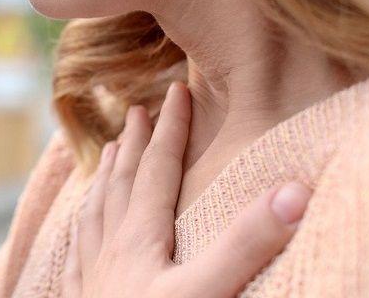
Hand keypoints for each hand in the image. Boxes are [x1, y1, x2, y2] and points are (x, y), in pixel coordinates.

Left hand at [64, 81, 311, 296]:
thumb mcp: (205, 291)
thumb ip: (244, 244)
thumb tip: (291, 190)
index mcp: (140, 237)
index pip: (158, 169)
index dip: (170, 129)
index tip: (176, 91)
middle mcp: (110, 247)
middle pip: (121, 181)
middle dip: (134, 143)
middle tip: (136, 110)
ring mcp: (90, 272)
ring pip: (95, 209)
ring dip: (104, 176)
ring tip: (105, 153)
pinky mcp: (79, 297)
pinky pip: (77, 246)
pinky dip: (82, 224)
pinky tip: (80, 227)